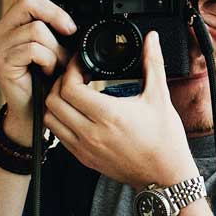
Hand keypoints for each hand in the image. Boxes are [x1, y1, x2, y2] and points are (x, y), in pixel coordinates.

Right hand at [0, 0, 78, 143]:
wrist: (33, 116)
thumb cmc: (46, 82)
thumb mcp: (57, 50)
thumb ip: (61, 31)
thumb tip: (84, 15)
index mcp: (14, 22)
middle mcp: (1, 31)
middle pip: (28, 1)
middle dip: (56, 14)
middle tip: (72, 31)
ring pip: (34, 28)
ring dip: (55, 48)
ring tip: (58, 64)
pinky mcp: (1, 63)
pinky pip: (33, 49)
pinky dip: (49, 60)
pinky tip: (49, 71)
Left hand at [43, 31, 198, 189]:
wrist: (165, 176)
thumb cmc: (165, 141)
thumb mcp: (159, 98)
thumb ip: (152, 64)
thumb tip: (151, 39)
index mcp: (109, 115)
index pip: (69, 87)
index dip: (71, 70)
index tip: (81, 63)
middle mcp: (92, 133)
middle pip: (53, 101)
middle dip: (60, 82)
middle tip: (74, 75)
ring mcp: (85, 148)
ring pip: (50, 119)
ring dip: (55, 102)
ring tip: (71, 93)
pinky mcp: (84, 158)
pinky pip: (58, 136)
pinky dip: (61, 120)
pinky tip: (76, 113)